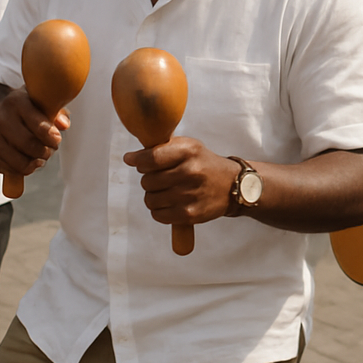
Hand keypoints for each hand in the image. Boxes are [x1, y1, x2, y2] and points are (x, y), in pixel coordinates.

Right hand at [0, 89, 69, 179]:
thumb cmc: (21, 109)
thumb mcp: (37, 102)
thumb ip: (55, 111)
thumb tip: (64, 125)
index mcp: (16, 102)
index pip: (38, 125)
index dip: (52, 137)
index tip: (56, 139)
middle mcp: (0, 118)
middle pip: (29, 145)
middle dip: (45, 151)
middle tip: (50, 149)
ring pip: (21, 162)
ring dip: (36, 163)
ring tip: (40, 156)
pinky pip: (11, 170)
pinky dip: (24, 169)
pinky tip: (26, 159)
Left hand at [124, 137, 239, 225]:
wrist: (233, 185)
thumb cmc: (204, 163)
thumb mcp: (188, 147)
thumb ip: (160, 148)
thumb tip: (129, 158)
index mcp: (188, 151)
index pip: (151, 158)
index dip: (138, 160)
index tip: (132, 160)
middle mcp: (190, 171)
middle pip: (147, 180)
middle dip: (148, 179)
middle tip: (160, 177)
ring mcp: (190, 194)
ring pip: (150, 199)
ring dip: (153, 195)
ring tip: (166, 190)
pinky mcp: (190, 214)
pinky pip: (158, 215)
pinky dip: (159, 210)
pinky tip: (169, 203)